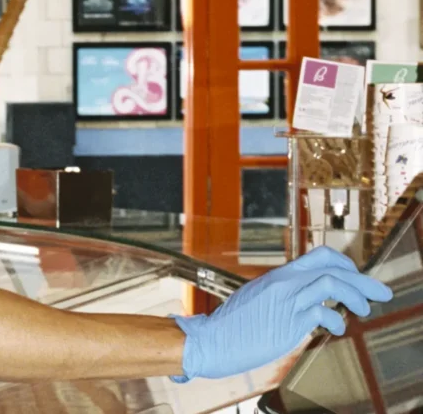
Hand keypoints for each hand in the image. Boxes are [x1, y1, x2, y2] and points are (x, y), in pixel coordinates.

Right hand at [173, 246, 392, 380]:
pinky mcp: (287, 322)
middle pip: (332, 268)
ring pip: (331, 283)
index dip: (345, 264)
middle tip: (382, 292)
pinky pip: (322, 311)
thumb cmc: (234, 325)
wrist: (212, 339)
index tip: (357, 277)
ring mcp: (286, 300)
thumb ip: (282, 295)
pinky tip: (336, 327)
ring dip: (356, 296)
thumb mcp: (259, 299)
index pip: (319, 256)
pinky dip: (336, 319)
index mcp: (278, 276)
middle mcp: (284, 282)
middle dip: (363, 280)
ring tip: (364, 310)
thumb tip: (306, 299)